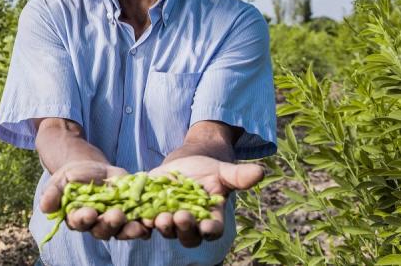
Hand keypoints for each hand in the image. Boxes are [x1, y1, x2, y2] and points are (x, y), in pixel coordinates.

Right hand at [40, 160, 152, 239]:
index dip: (84, 219)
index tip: (89, 212)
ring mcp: (114, 222)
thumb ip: (52, 193)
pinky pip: (139, 224)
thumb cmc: (73, 176)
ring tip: (137, 225)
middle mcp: (96, 225)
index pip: (79, 222)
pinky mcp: (131, 215)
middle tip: (117, 215)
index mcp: (77, 218)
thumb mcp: (61, 179)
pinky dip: (145, 223)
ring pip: (122, 231)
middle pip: (102, 230)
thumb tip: (44, 207)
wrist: (93, 169)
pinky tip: (150, 220)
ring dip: (130, 230)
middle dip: (110, 224)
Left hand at [147, 155, 263, 246]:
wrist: (185, 164)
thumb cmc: (208, 170)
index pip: (213, 229)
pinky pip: (147, 220)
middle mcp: (192, 225)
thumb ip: (238, 176)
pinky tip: (140, 213)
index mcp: (211, 218)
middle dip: (184, 228)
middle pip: (188, 235)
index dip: (210, 229)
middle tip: (180, 217)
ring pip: (167, 230)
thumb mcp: (222, 171)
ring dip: (163, 226)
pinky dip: (143, 219)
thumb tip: (260, 172)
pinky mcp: (152, 212)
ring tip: (159, 216)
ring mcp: (171, 220)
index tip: (208, 226)